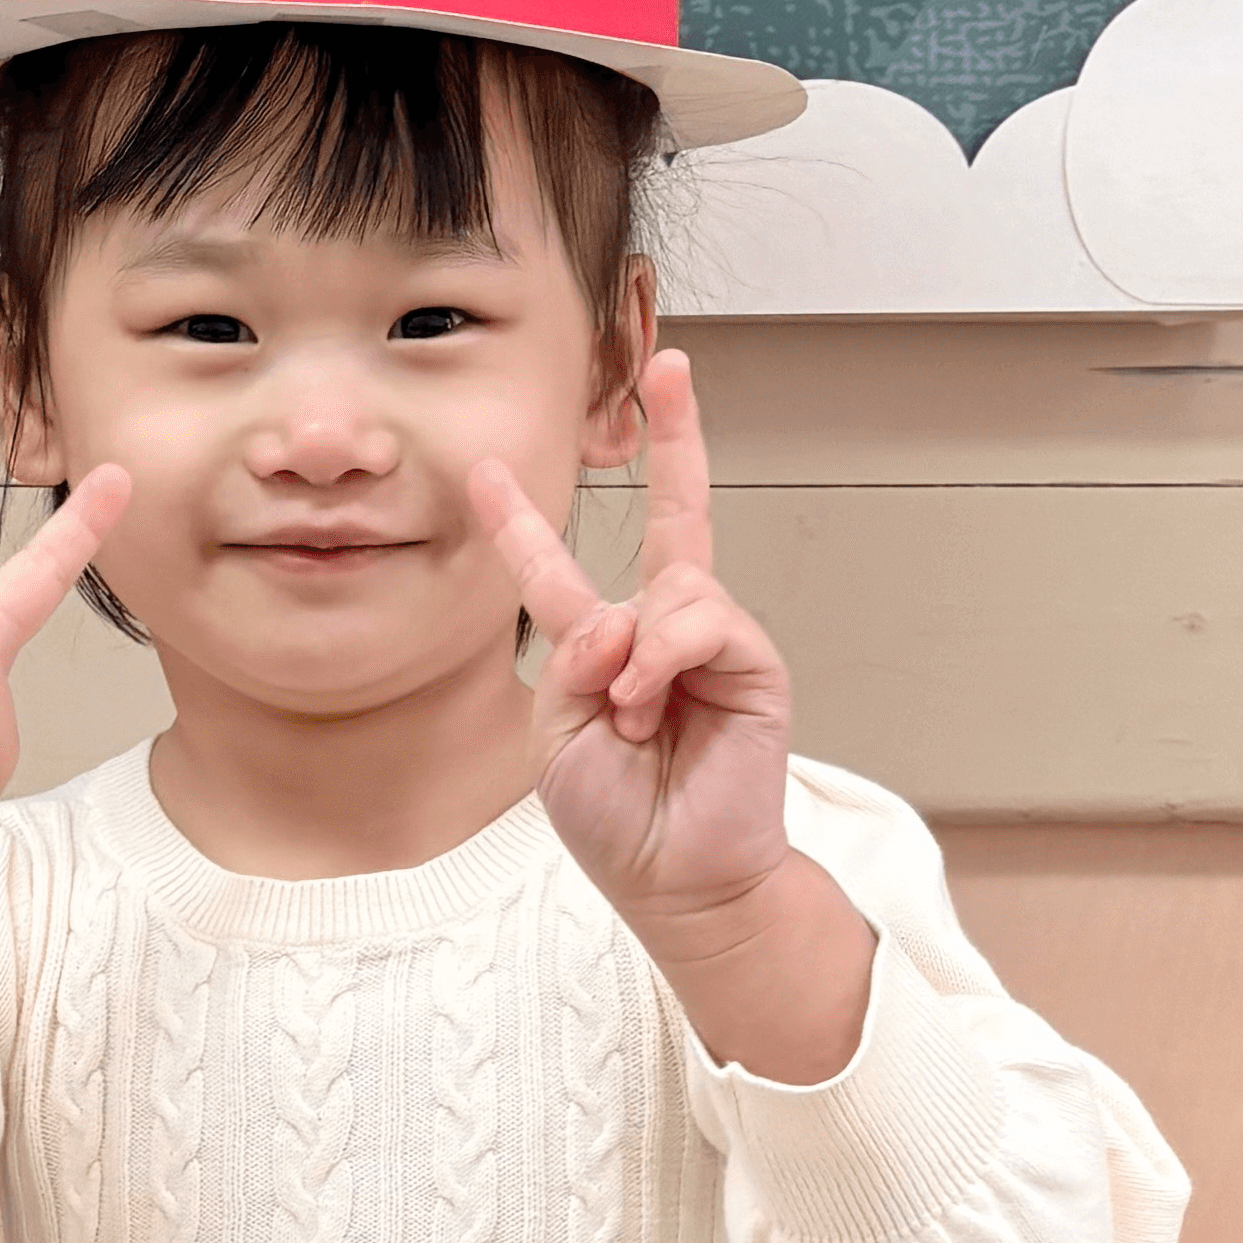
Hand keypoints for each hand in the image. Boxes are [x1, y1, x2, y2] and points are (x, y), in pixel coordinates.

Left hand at [474, 350, 871, 1080]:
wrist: (676, 879)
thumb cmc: (616, 817)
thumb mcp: (557, 736)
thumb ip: (573, 663)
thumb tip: (624, 617)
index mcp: (602, 647)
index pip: (561, 570)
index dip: (523, 523)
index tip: (490, 471)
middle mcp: (661, 632)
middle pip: (671, 519)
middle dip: (676, 438)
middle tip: (671, 363)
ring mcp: (711, 642)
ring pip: (672, 587)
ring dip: (635, 653)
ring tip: (630, 714)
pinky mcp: (752, 662)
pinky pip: (703, 622)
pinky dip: (665, 660)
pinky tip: (653, 704)